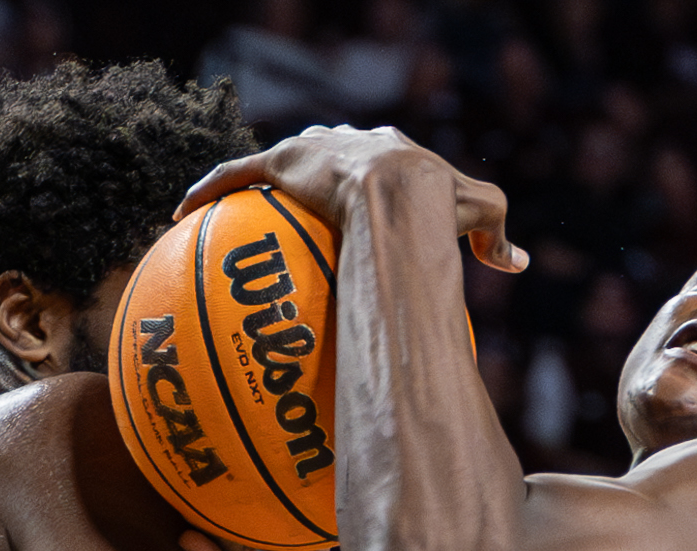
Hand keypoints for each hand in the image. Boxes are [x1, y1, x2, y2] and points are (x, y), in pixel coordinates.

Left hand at [175, 124, 527, 274]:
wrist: (405, 192)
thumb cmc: (441, 207)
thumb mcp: (477, 217)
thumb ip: (494, 238)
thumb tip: (516, 263)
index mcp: (391, 151)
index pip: (372, 157)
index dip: (364, 173)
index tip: (354, 197)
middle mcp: (349, 140)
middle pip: (324, 150)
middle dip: (312, 167)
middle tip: (299, 196)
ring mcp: (312, 149)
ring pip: (275, 162)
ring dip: (256, 180)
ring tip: (235, 207)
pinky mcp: (282, 162)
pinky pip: (235, 175)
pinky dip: (209, 189)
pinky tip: (181, 212)